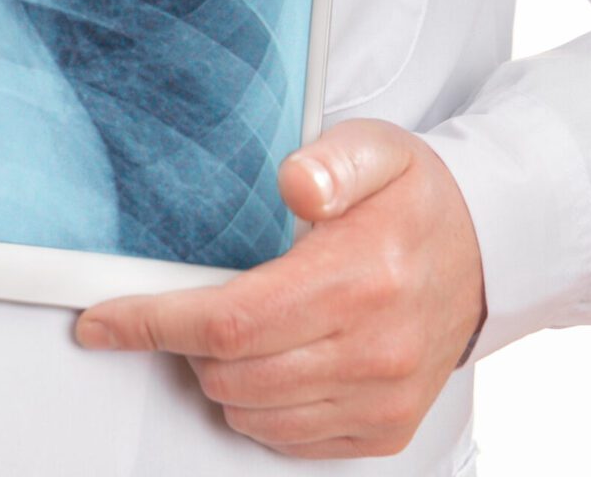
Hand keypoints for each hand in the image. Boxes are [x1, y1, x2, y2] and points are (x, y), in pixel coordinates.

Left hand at [74, 120, 485, 459]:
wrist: (488, 253)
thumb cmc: (419, 203)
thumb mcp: (378, 150)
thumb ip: (331, 160)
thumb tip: (295, 182)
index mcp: (361, 278)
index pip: (230, 320)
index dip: (153, 324)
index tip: (102, 320)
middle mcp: (376, 349)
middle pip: (232, 374)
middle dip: (186, 343)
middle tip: (192, 303)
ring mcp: (383, 397)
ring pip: (253, 414)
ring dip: (222, 377)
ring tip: (240, 328)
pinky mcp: (385, 427)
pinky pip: (291, 440)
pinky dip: (262, 408)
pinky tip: (272, 360)